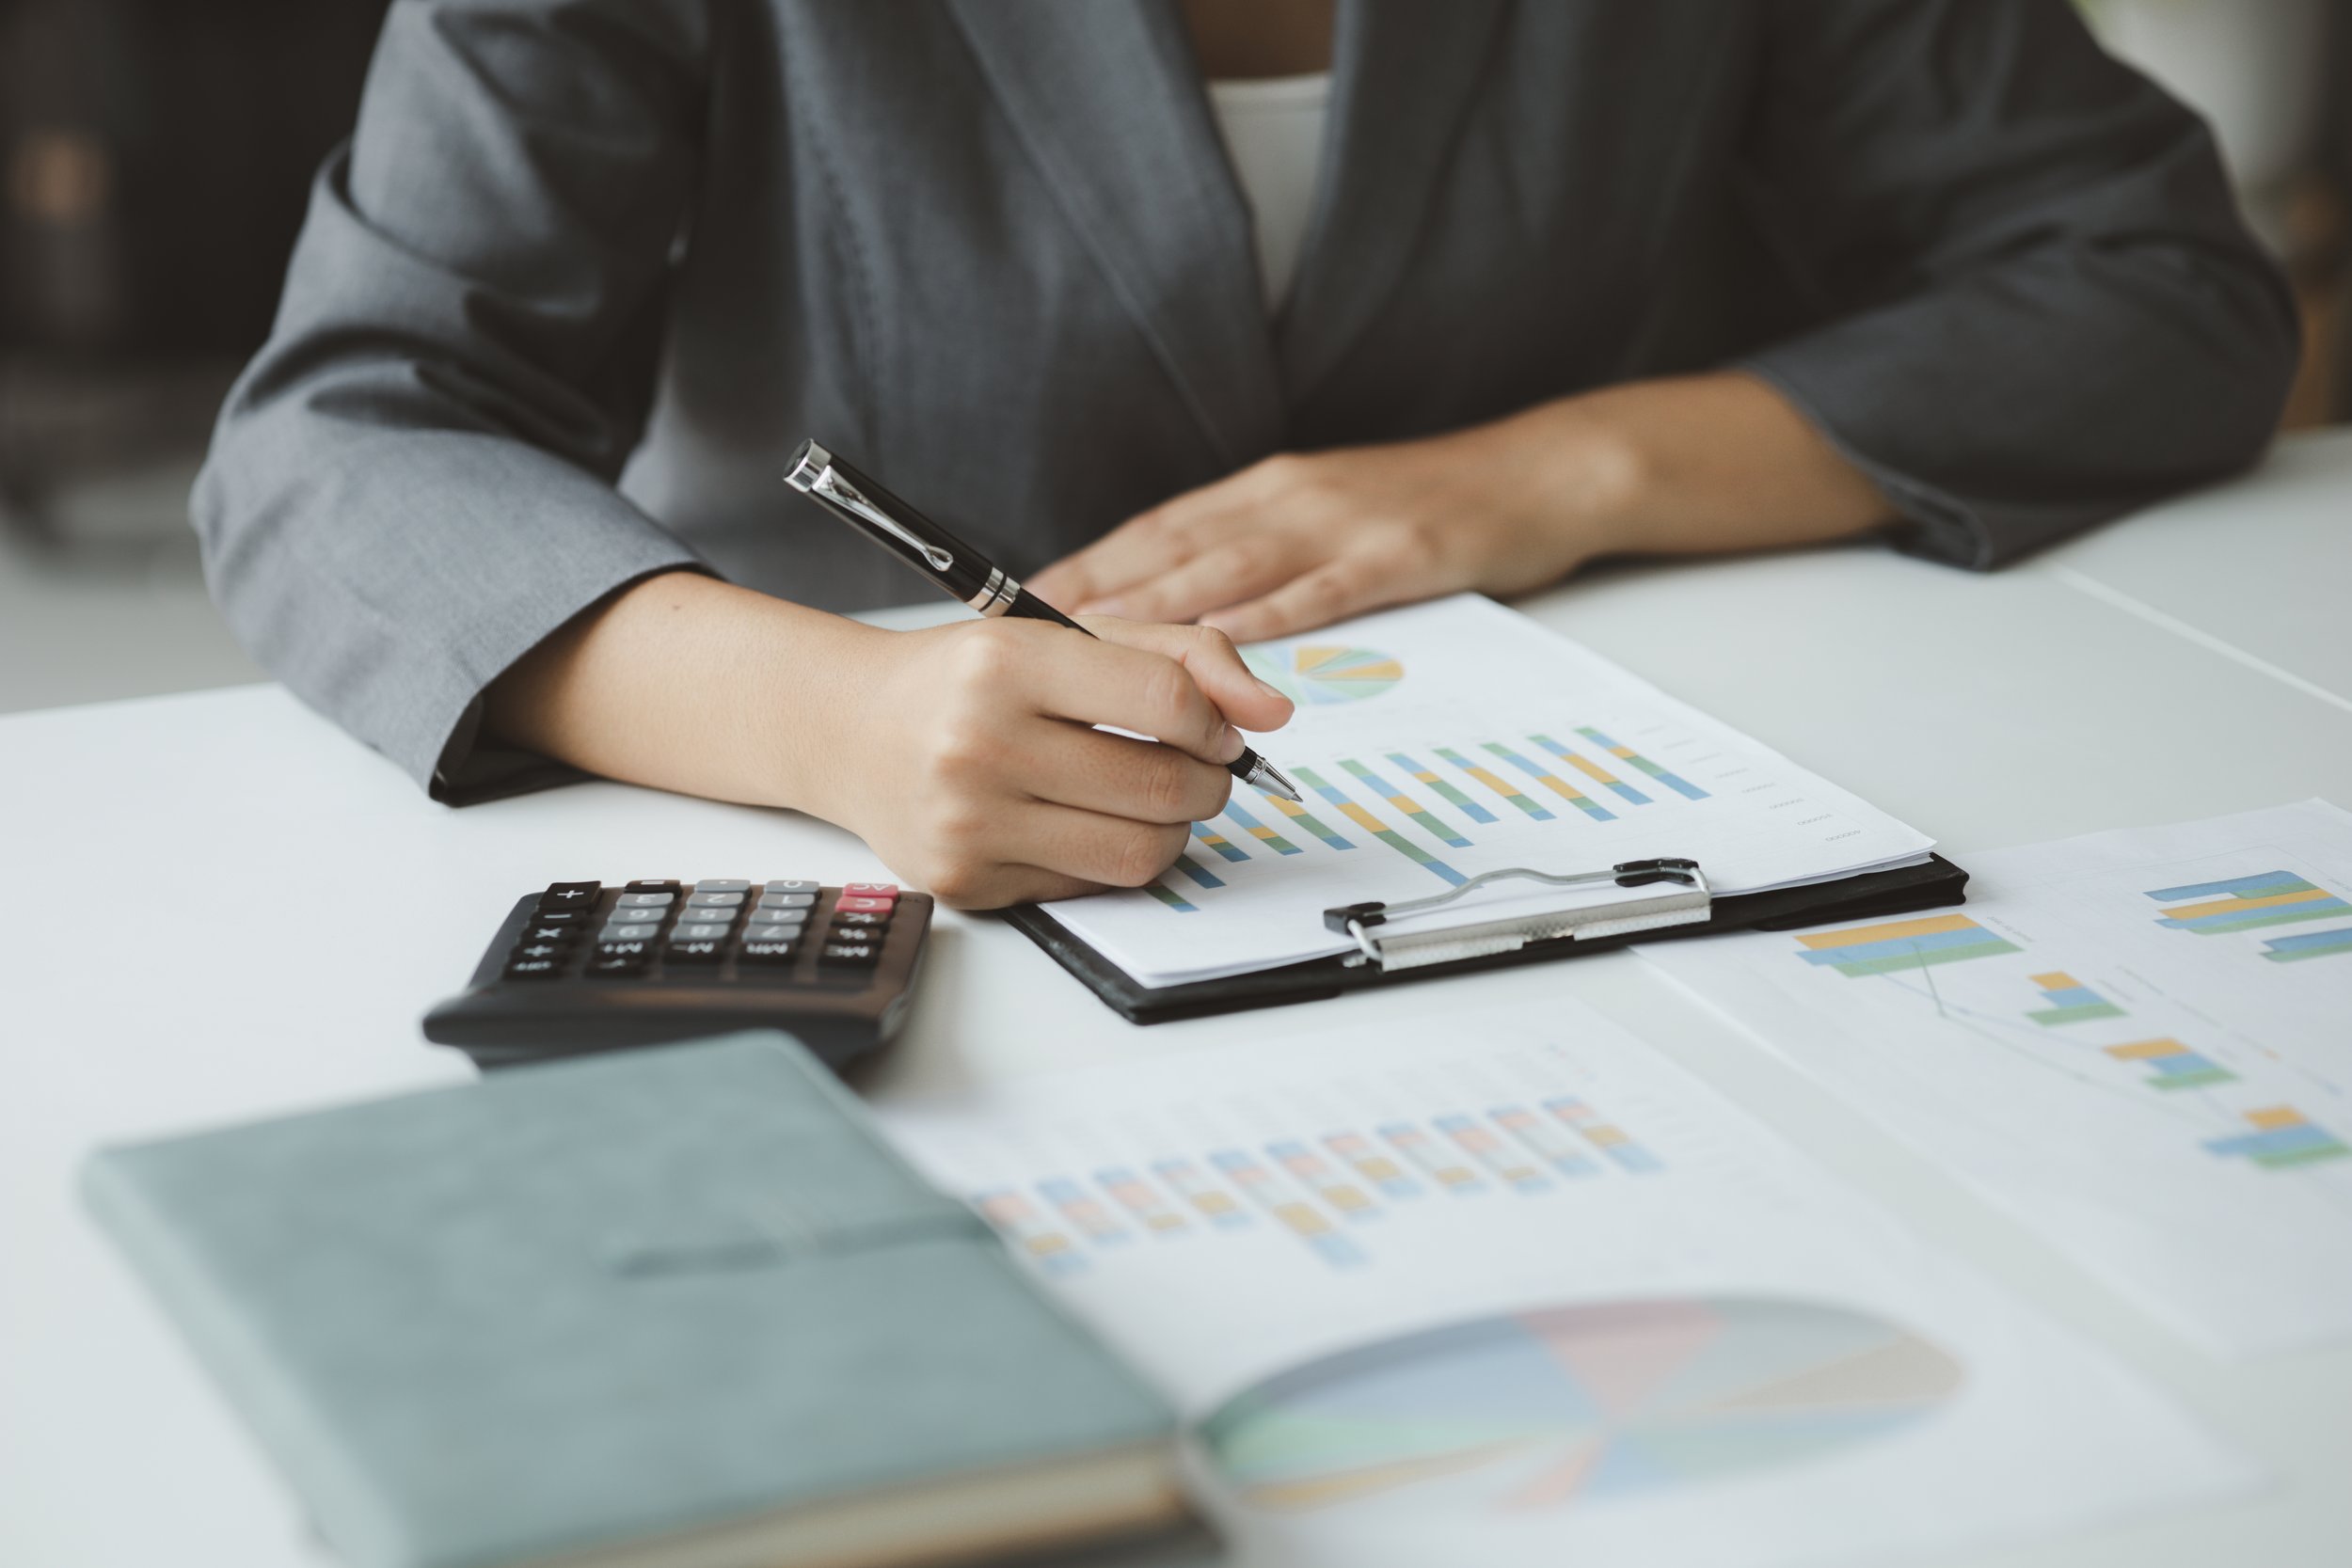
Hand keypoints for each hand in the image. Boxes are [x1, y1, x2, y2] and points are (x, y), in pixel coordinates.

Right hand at [805, 615, 1293, 908]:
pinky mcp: (966, 882)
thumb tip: (1272, 714)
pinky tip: (1085, 823)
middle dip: (1207, 782)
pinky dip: (1110, 859)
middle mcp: (979, 744)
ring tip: (1149, 799)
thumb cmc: (968, 678)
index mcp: (1006, 664)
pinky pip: (1089, 887)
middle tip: (1196, 768)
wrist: (849, 730)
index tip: (1211, 729)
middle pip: (1163, 787)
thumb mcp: (1065, 634)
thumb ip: (1182, 655)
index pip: (1165, 701)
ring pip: (1140, 854)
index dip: (1214, 722)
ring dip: (1173, 830)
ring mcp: (969, 823)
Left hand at [1026, 413, 1622, 641]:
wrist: (1543, 472)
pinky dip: (1269, 616)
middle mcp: (1290, 498)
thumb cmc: (1432, 503)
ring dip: (1159, 605)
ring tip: (1096, 640)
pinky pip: (1323, 591)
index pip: (1159, 530)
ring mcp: (1344, 524)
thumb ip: (1260, 548)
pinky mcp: (1399, 553)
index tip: (1023, 601)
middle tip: (1027, 631)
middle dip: (1097, 589)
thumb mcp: (1331, 512)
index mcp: (1268, 490)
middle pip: (1176, 547)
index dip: (1089, 564)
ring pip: (1233, 567)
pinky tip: (1225, 643)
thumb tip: (1182, 598)